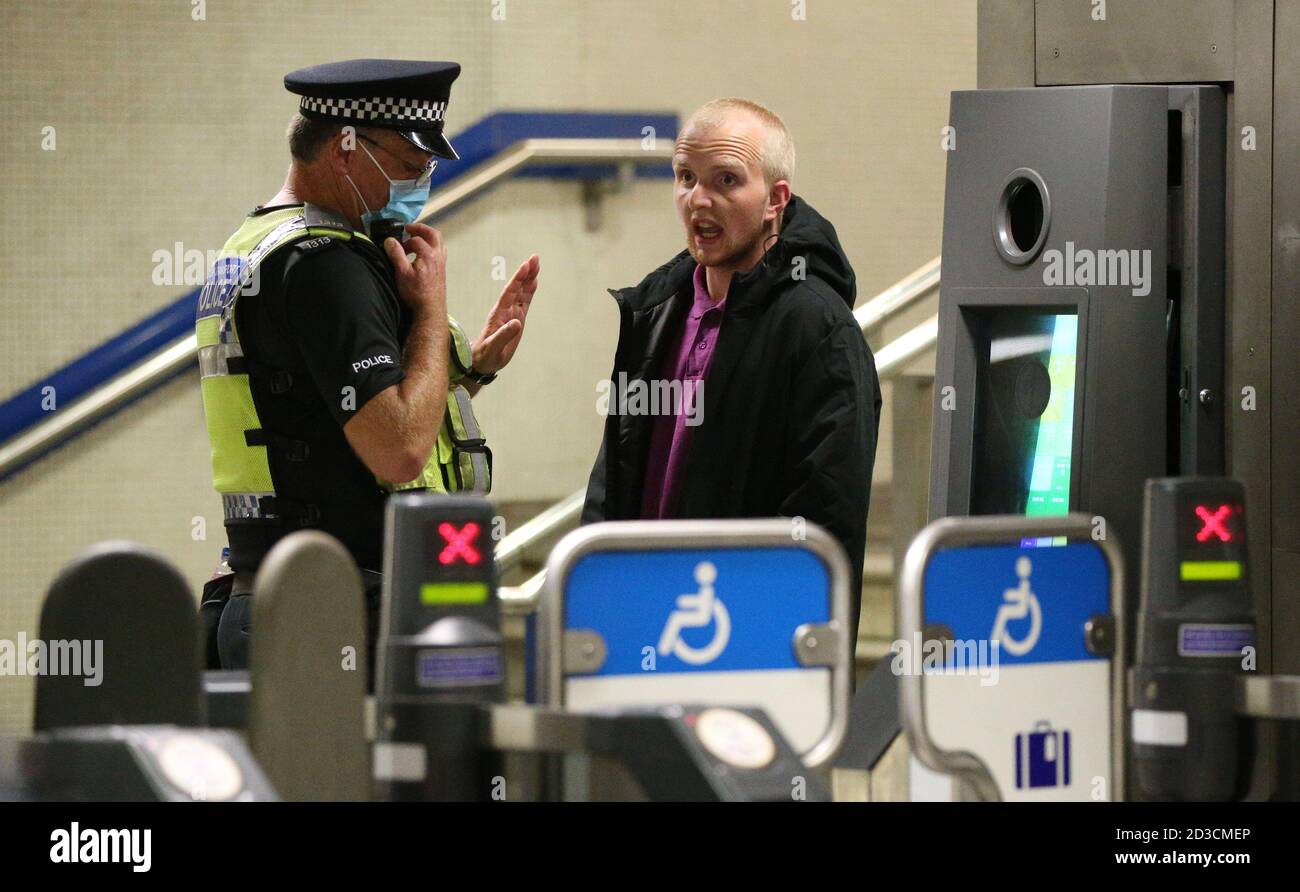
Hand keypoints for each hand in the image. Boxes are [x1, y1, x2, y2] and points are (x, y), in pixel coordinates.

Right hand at [384, 222, 446, 318]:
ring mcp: (442, 262)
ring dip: (427, 237)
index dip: (403, 239)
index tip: (394, 244)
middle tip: (409, 229)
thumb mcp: (401, 273)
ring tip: (414, 240)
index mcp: (429, 254)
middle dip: (420, 229)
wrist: (429, 309)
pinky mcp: (441, 269)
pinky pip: (439, 251)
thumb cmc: (417, 293)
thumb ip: (396, 254)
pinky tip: (421, 254)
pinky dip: (430, 246)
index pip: (416, 239)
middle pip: (433, 234)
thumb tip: (390, 241)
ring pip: (438, 242)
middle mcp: (438, 256)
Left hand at [472, 254, 538, 374]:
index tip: (526, 266)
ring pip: (521, 292)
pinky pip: (524, 302)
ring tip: (537, 264)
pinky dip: (529, 291)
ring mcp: (511, 314)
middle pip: (517, 287)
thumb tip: (517, 322)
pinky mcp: (516, 319)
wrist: (482, 361)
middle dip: (525, 273)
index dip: (518, 279)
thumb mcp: (493, 348)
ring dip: (529, 278)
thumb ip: (504, 335)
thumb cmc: (486, 356)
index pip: (510, 292)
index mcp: (499, 314)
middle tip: (535, 257)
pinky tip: (534, 281)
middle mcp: (505, 310)